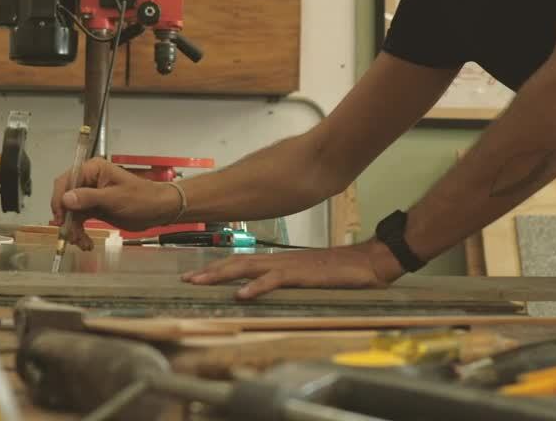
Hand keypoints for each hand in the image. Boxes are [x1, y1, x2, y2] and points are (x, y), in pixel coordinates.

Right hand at [50, 157, 181, 249]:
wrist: (158, 210)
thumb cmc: (142, 198)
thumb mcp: (115, 198)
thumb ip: (89, 198)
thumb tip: (66, 198)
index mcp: (93, 169)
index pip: (66, 181)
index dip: (60, 199)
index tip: (60, 217)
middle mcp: (89, 180)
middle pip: (66, 198)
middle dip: (67, 218)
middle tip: (71, 234)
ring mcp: (90, 195)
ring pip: (71, 212)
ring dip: (73, 229)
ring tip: (81, 242)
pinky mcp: (94, 208)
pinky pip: (79, 220)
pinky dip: (80, 232)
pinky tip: (85, 242)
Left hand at [181, 240, 403, 299]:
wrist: (369, 261)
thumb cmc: (341, 272)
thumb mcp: (309, 278)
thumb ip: (289, 281)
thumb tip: (270, 291)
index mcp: (280, 261)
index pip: (242, 262)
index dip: (218, 268)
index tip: (196, 276)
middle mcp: (279, 260)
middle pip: (237, 262)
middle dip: (210, 271)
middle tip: (186, 280)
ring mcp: (290, 266)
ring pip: (248, 267)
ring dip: (222, 275)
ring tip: (200, 283)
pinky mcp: (302, 275)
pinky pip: (274, 280)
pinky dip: (256, 286)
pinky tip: (241, 294)